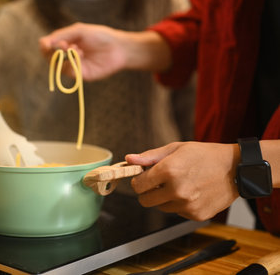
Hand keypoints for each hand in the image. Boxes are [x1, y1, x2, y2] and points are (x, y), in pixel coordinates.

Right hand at [39, 22, 131, 80]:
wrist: (119, 47)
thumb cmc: (100, 36)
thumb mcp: (79, 31)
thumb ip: (61, 35)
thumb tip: (43, 43)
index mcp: (66, 44)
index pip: (48, 47)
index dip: (45, 46)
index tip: (47, 44)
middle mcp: (67, 56)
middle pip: (50, 58)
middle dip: (53, 52)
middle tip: (63, 46)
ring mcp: (74, 66)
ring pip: (58, 66)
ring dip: (64, 57)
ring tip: (75, 48)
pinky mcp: (81, 75)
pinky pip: (70, 72)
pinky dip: (72, 63)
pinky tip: (81, 55)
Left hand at [125, 142, 239, 220]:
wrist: (236, 169)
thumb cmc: (205, 155)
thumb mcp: (176, 148)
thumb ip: (150, 157)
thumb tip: (129, 160)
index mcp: (168, 170)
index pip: (138, 185)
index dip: (138, 181)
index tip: (143, 178)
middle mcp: (176, 190)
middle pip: (145, 201)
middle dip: (147, 192)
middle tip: (157, 183)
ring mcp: (187, 205)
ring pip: (161, 207)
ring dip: (164, 198)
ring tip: (179, 184)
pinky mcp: (196, 215)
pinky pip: (177, 212)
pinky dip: (179, 204)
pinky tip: (191, 192)